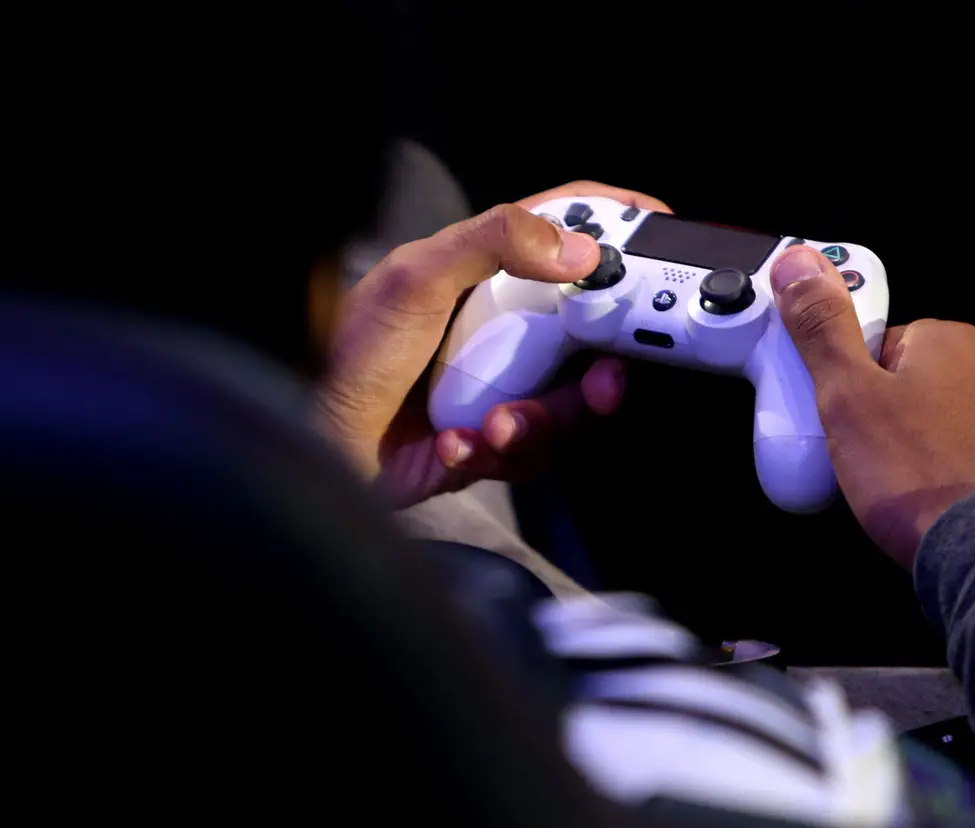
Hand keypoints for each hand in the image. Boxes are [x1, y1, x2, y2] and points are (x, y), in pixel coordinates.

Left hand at [317, 181, 671, 507]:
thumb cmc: (349, 350)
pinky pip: (529, 452)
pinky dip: (497, 452)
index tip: (658, 235)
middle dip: (603, 367)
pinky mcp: (491, 440)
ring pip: (567, 407)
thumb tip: (579, 247)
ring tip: (496, 426)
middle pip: (590, 337)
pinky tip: (457, 444)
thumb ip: (492, 240)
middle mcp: (500, 328)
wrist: (316, 440)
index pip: (564, 234)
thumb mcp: (415, 278)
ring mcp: (499, 385)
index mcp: (486, 274)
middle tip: (604, 382)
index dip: (615, 228)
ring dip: (540, 423)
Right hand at [769, 245, 974, 567]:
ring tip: (895, 486)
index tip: (836, 413)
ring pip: (943, 420)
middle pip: (911, 380)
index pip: (878, 342)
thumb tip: (798, 266)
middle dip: (882, 414)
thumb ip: (821, 328)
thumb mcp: (847, 396)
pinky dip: (950, 473)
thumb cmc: (922, 476)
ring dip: (918, 445)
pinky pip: (973, 456)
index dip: (847, 381)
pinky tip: (931, 501)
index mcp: (948, 341)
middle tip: (861, 457)